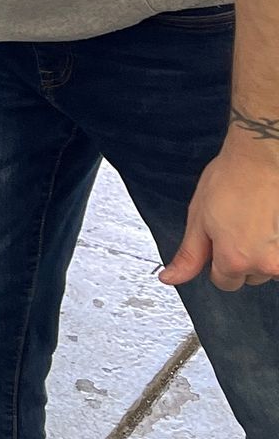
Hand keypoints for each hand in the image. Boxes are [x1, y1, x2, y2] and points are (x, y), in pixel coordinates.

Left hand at [161, 131, 278, 291]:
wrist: (261, 157)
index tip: (220, 240)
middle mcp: (266, 264)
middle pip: (249, 277)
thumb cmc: (231, 180)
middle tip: (239, 226)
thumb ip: (189, 255)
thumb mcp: (199, 218)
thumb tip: (170, 279)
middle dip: (242, 258)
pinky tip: (270, 222)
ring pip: (270, 267)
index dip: (218, 261)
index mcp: (235, 260)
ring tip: (256, 221)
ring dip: (264, 251)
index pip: (224, 282)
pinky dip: (277, 243)